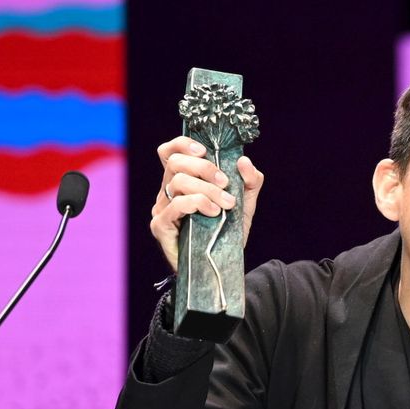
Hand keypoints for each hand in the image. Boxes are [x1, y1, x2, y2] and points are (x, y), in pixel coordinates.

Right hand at [150, 136, 264, 271]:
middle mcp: (168, 191)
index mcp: (183, 181)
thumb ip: (249, 181)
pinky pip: (175, 205)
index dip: (183, 144)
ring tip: (226, 205)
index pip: (170, 151)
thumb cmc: (227, 232)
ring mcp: (162, 208)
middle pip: (175, 162)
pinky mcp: (160, 226)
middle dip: (205, 168)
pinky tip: (213, 213)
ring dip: (208, 190)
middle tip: (225, 184)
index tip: (205, 151)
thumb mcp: (245, 203)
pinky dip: (197, 203)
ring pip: (178, 182)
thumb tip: (243, 161)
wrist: (222, 265)